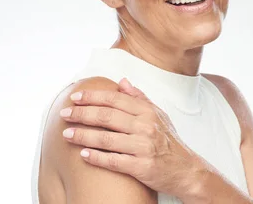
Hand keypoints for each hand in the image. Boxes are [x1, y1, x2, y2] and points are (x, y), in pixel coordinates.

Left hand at [59, 78, 202, 198]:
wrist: (186, 170)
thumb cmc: (169, 141)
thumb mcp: (158, 114)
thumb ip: (139, 98)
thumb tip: (122, 81)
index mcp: (147, 111)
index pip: (114, 99)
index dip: (93, 97)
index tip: (75, 97)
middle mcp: (146, 126)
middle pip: (107, 116)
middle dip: (82, 113)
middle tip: (65, 113)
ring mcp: (143, 146)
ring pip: (107, 138)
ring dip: (83, 135)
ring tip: (66, 134)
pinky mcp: (142, 167)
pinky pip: (114, 161)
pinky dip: (96, 158)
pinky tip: (83, 154)